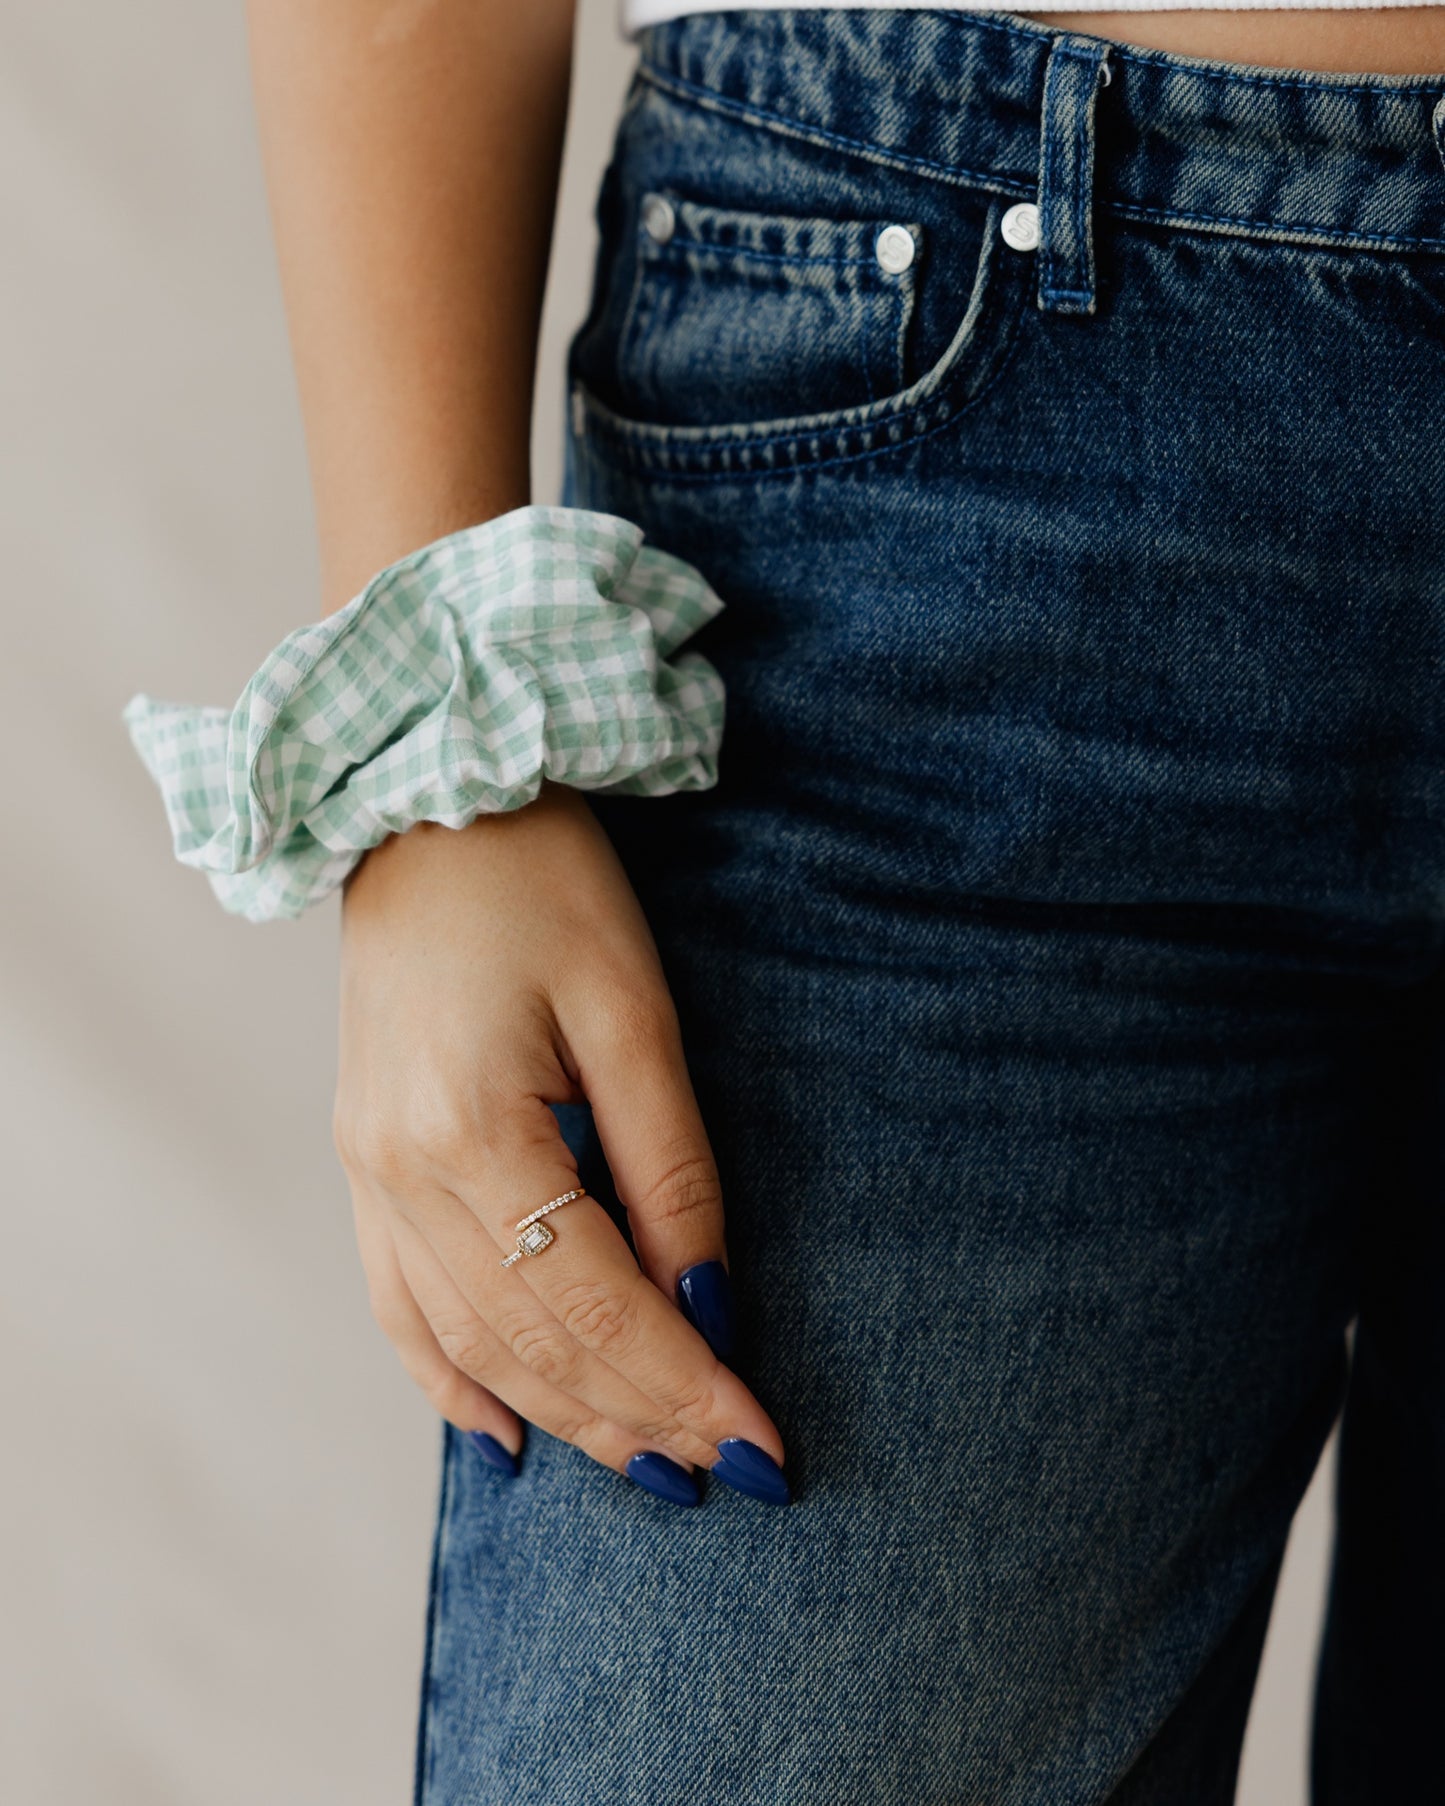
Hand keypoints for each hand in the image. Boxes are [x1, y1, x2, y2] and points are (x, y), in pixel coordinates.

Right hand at [332, 782, 789, 1506]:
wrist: (423, 805)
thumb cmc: (544, 885)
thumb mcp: (634, 1011)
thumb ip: (671, 1168)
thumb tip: (708, 1305)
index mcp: (472, 1132)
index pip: (598, 1302)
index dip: (684, 1381)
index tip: (760, 1445)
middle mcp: (401, 1174)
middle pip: (535, 1340)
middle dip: (638, 1412)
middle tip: (723, 1469)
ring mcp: (367, 1174)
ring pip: (470, 1343)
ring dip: (565, 1412)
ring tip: (646, 1466)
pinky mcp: (361, 1163)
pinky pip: (399, 1307)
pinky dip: (453, 1384)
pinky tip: (507, 1438)